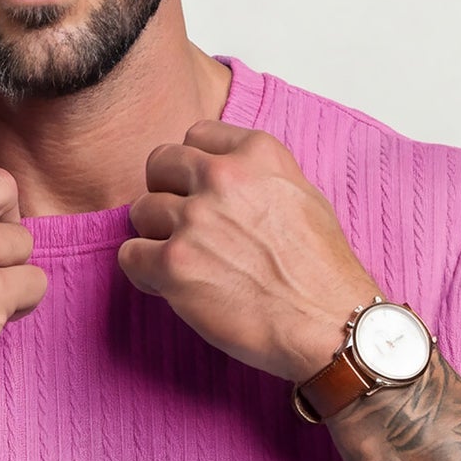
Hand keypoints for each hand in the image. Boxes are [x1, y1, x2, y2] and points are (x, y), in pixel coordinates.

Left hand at [118, 124, 376, 382]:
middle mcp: (223, 177)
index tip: (201, 192)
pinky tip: (171, 286)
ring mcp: (196, 219)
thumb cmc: (323, 272)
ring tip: (186, 263)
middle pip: (159, 164)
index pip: (196, 135)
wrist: (330, 324)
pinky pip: (129, 255)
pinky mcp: (175, 264)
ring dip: (155, 236)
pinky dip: (143, 272)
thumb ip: (258, 177)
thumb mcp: (303, 197)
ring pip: (141, 211)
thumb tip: (226, 179)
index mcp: (257, 153)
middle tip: (184, 227)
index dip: (193, 168)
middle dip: (166, 193)